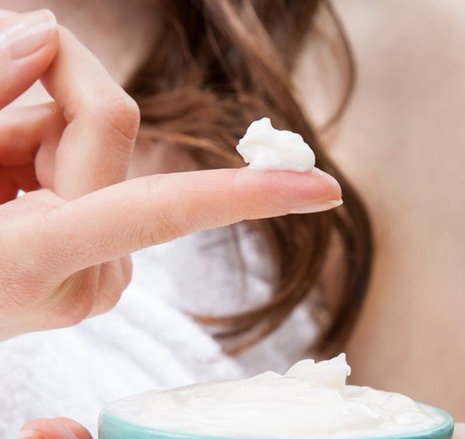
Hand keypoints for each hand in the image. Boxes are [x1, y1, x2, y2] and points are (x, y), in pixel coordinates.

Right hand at [0, 11, 340, 339]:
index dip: (246, 193)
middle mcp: (94, 273)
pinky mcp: (101, 267)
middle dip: (41, 89)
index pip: (166, 206)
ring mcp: (101, 276)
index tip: (327, 191)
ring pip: (93, 141)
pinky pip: (90, 174)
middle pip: (109, 123)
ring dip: (29, 128)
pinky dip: (41, 155)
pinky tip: (4, 191)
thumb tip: (50, 32)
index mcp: (46, 258)